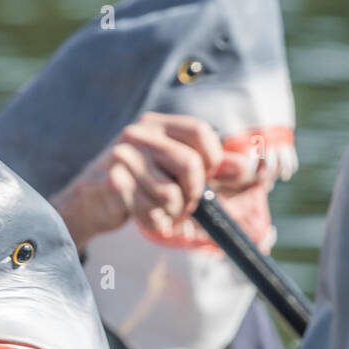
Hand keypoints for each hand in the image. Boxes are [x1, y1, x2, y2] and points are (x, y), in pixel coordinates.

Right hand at [53, 111, 262, 248]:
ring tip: (161, 210)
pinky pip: (149, 212)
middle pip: (190, 165)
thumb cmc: (142, 185)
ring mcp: (123, 158)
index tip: (206, 175)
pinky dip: (154, 223)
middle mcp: (139, 134)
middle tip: (183, 203)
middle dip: (193, 194)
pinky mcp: (112, 185)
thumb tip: (257, 167)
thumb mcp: (183, 173)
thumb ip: (220, 170)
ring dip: (172, 212)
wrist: (91, 202)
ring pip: (170, 194)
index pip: (200, 132)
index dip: (213, 159)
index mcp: (159, 125)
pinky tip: (145, 217)